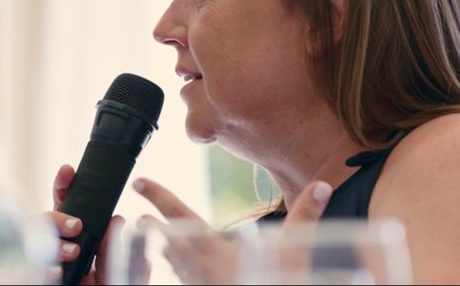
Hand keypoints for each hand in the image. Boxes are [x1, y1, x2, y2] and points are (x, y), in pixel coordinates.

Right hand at [45, 164, 124, 284]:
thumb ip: (125, 249)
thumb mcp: (127, 273)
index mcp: (82, 239)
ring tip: (73, 252)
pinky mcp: (37, 278)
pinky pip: (28, 269)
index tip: (68, 170)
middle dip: (57, 216)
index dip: (66, 186)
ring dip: (51, 242)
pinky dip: (40, 267)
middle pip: (45, 219)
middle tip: (78, 226)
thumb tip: (117, 219)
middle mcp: (60, 248)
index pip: (70, 206)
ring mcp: (45, 265)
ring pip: (33, 241)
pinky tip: (55, 271)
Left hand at [132, 178, 332, 283]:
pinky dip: (178, 271)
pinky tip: (183, 272)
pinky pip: (185, 282)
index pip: (180, 215)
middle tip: (138, 218)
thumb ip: (306, 217)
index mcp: (214, 251)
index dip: (159, 197)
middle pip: (168, 243)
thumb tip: (322, 186)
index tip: (140, 183)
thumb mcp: (294, 252)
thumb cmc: (274, 285)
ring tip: (152, 240)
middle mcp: (201, 270)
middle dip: (153, 229)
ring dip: (163, 250)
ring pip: (173, 265)